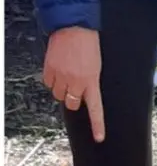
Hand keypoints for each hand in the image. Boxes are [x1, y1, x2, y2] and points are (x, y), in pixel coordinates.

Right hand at [43, 26, 104, 141]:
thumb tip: (81, 95)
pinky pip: (48, 83)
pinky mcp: (49, 69)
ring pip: (58, 94)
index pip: (95, 108)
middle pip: (71, 103)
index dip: (97, 125)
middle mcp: (76, 81)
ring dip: (61, 88)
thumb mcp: (96, 66)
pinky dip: (51, 79)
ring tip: (67, 73)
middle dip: (72, 98)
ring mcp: (61, 76)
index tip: (99, 138)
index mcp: (92, 81)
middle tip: (74, 86)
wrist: (74, 27)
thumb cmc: (88, 45)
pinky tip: (58, 68)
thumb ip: (90, 82)